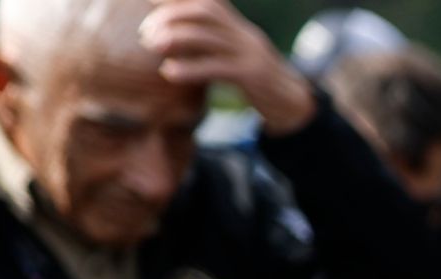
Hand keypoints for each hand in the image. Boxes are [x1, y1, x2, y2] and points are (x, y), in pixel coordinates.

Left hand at [140, 0, 313, 132]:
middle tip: (146, 32)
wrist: (294, 106)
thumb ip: (209, 44)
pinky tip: (169, 73)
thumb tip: (167, 39)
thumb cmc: (257, 82)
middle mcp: (245, 34)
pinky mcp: (254, 76)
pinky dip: (189, 68)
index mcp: (238, 27)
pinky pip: (217, 67)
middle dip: (170, 16)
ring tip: (151, 46)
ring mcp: (251, 54)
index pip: (206, 3)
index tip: (146, 0)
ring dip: (174, 38)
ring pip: (208, 36)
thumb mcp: (234, 56)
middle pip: (204, 12)